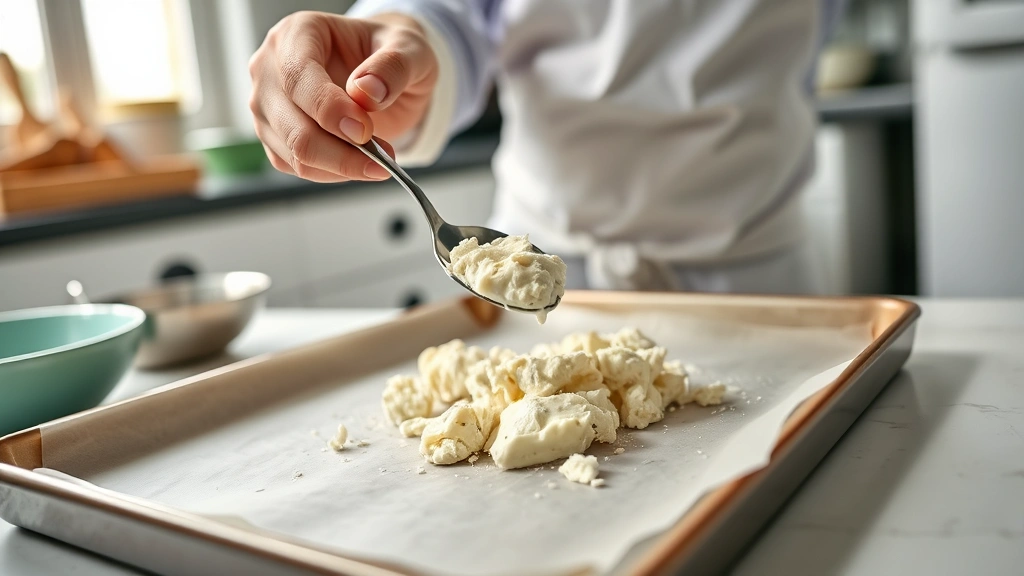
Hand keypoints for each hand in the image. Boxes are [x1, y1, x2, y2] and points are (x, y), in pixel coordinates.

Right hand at [249, 11, 437, 181]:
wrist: (383, 74)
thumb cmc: (389, 53)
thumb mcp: (410, 48)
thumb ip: (394, 66)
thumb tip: (367, 92)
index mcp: (297, 33)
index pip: (298, 76)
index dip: (330, 110)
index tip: (365, 131)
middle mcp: (271, 68)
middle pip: (294, 126)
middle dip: (342, 151)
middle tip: (383, 159)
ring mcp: (268, 106)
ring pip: (296, 154)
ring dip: (343, 166)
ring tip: (380, 160)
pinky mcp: (275, 137)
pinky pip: (300, 167)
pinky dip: (335, 173)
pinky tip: (360, 161)